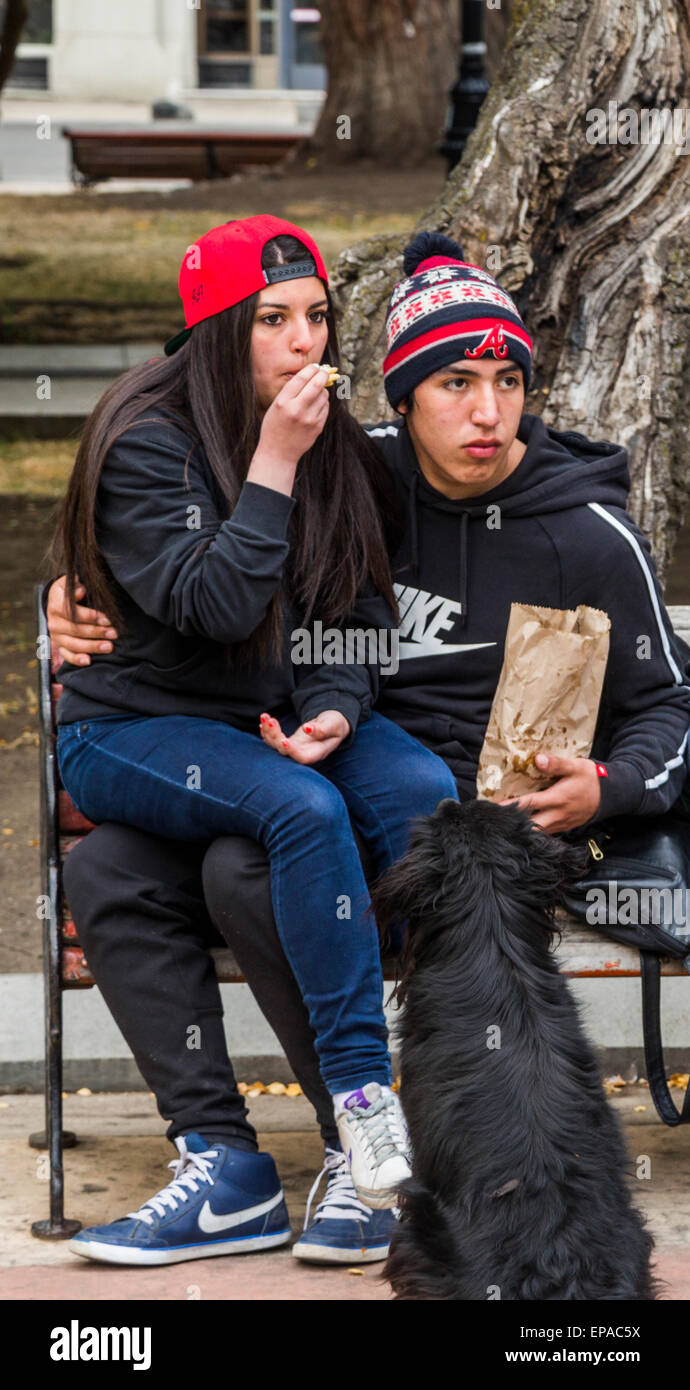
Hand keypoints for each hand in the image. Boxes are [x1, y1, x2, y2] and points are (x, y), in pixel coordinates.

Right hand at [46, 575, 117, 667]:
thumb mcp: (71, 583)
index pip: (72, 613)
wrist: (60, 601)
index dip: (90, 616)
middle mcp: (54, 622)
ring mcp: (56, 636)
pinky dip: (77, 659)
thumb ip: (76, 585)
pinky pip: (67, 655)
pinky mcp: (60, 646)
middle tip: (114, 633)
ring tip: (109, 646)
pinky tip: (89, 661)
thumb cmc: (71, 591)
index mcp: (56, 604)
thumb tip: (81, 590)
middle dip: (97, 632)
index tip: (107, 619)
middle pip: (75, 630)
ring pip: (73, 644)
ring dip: (92, 646)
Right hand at [248, 364, 330, 492]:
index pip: (301, 378)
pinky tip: (315, 406)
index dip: (311, 369)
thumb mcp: (276, 406)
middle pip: (316, 384)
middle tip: (324, 372)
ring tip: (315, 394)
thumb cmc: (275, 426)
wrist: (278, 452)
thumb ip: (291, 391)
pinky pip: (326, 407)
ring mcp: (309, 419)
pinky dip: (323, 403)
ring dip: (322, 391)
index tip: (315, 366)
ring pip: (324, 395)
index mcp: (283, 402)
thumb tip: (310, 374)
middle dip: (323, 375)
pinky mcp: (317, 427)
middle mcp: (297, 409)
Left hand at [259, 709, 349, 764]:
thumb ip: (322, 729)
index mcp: (317, 752)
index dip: (292, 751)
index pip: (302, 757)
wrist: (333, 725)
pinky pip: (275, 740)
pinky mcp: (290, 742)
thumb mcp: (333, 724)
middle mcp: (304, 753)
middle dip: (275, 737)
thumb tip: (307, 729)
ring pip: (276, 745)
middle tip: (271, 720)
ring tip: (265, 716)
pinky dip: (267, 732)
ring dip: (268, 732)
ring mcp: (295, 748)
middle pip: (285, 751)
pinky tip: (263, 721)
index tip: (284, 740)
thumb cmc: (336, 724)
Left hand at [498, 752, 601, 832]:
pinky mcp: (564, 827)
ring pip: (537, 832)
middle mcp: (557, 815)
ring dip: (522, 828)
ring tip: (506, 822)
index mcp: (557, 799)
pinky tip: (523, 825)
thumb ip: (556, 764)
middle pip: (530, 825)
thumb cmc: (591, 779)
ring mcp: (561, 824)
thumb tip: (537, 759)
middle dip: (513, 824)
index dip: (510, 806)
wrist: (610, 795)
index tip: (494, 808)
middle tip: (496, 819)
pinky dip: (533, 830)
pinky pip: (545, 833)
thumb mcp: (575, 766)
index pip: (529, 804)